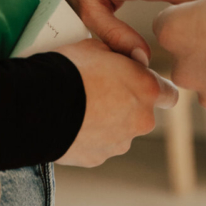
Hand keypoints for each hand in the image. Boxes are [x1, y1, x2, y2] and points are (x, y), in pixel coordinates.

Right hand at [54, 39, 177, 166]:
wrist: (36, 104)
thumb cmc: (69, 68)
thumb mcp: (99, 47)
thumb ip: (123, 56)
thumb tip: (129, 59)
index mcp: (147, 90)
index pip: (169, 94)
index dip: (155, 89)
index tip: (139, 84)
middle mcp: (141, 120)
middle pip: (142, 114)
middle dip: (127, 106)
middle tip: (99, 92)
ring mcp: (120, 142)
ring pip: (121, 131)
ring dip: (108, 122)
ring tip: (80, 108)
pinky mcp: (97, 158)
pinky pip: (99, 145)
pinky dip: (89, 136)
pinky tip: (70, 123)